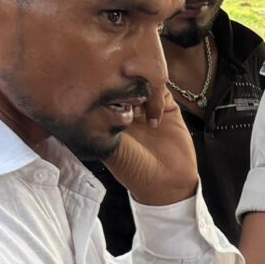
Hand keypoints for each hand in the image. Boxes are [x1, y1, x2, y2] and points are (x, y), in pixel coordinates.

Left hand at [104, 82, 201, 206]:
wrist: (167, 182)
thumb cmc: (134, 169)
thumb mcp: (111, 146)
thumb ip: (104, 123)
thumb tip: (97, 98)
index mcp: (109, 116)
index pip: (104, 91)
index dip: (104, 86)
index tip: (104, 88)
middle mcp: (127, 109)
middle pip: (123, 82)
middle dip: (122, 81)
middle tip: (122, 88)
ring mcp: (147, 107)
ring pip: (143, 82)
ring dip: (141, 86)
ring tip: (137, 101)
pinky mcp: (167, 107)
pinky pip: (162, 90)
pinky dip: (158, 92)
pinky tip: (152, 108)